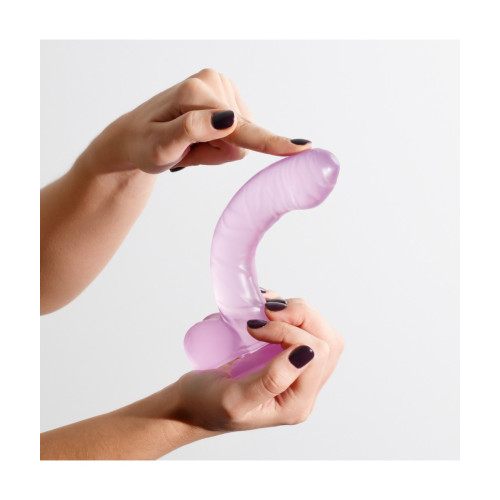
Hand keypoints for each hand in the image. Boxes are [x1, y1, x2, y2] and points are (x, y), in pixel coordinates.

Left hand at [84, 68, 311, 173]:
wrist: (134, 138)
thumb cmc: (143, 144)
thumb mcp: (160, 145)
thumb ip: (193, 131)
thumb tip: (229, 119)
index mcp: (195, 93)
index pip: (239, 127)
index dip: (269, 142)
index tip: (301, 147)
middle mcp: (211, 82)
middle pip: (241, 135)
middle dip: (218, 151)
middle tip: (186, 152)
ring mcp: (220, 87)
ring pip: (241, 135)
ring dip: (217, 148)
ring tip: (190, 145)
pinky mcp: (225, 97)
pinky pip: (238, 132)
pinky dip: (219, 142)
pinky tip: (199, 138)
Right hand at [173, 295, 343, 431]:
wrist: (192, 404)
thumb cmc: (206, 405)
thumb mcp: (234, 399)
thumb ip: (271, 380)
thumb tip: (306, 353)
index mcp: (297, 402)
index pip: (317, 353)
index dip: (289, 331)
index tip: (254, 327)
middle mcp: (304, 388)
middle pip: (327, 340)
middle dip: (300, 315)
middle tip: (266, 310)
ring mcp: (297, 371)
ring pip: (320, 330)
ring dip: (297, 311)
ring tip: (266, 309)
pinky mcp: (287, 357)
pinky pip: (304, 328)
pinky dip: (290, 312)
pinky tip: (267, 311)